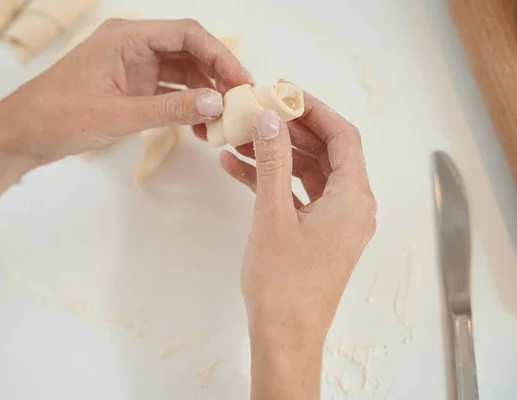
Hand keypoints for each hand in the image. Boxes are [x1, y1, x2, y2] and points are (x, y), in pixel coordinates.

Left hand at [0, 18, 252, 165]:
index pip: (187, 35)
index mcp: (126, 37)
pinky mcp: (129, 87)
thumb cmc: (58, 117)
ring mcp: (131, 67)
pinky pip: (167, 92)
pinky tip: (200, 126)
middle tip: (240, 103)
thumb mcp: (118, 115)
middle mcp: (132, 45)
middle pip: (189, 52)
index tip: (241, 81)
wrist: (22, 135)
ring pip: (181, 73)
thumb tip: (216, 103)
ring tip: (223, 120)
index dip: (220, 55)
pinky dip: (185, 107)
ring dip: (203, 94)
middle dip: (216, 76)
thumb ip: (169, 110)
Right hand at [220, 87, 375, 398]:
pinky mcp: (317, 234)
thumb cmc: (283, 282)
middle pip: (325, 152)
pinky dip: (272, 181)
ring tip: (238, 139)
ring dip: (275, 156)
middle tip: (256, 112)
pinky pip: (297, 196)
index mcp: (353, 198)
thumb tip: (269, 118)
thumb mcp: (273, 214)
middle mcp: (351, 206)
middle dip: (289, 130)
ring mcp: (335, 221)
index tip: (284, 92)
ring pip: (307, 173)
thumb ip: (272, 161)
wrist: (284, 336)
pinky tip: (236, 169)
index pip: (343, 136)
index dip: (314, 109)